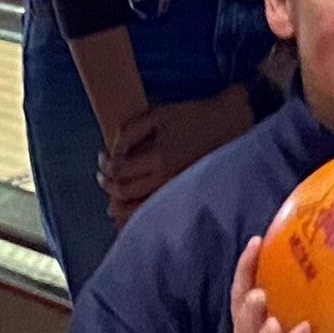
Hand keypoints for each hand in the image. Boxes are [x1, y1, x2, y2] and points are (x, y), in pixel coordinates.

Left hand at [103, 88, 257, 219]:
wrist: (230, 125)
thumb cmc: (192, 116)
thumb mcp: (157, 114)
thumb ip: (128, 131)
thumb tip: (113, 151)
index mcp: (160, 158)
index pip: (118, 171)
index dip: (105, 165)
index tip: (103, 156)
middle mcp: (167, 181)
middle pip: (123, 192)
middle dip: (107, 184)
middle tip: (103, 175)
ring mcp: (177, 192)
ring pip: (137, 213)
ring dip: (118, 206)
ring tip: (112, 198)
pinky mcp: (185, 197)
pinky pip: (156, 217)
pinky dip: (138, 218)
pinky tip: (132, 212)